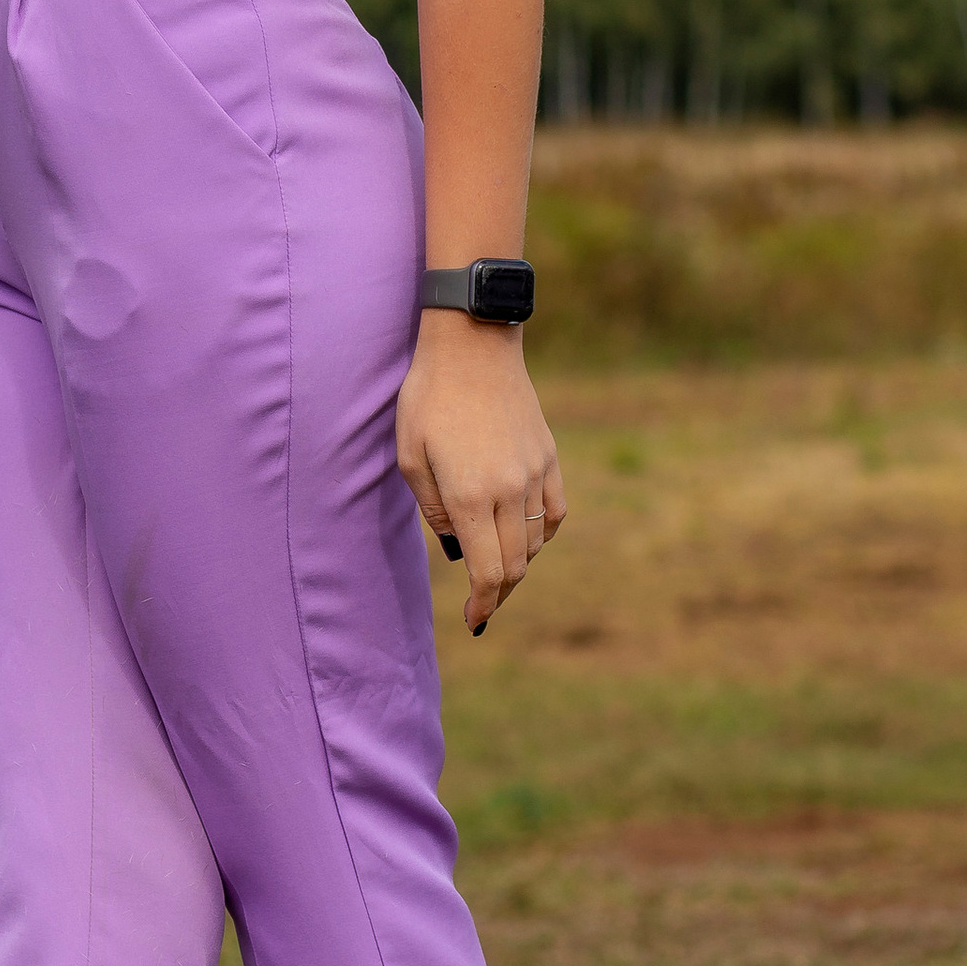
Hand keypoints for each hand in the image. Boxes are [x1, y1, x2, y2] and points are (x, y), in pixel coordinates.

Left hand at [396, 313, 565, 638]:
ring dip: (516, 562)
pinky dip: (540, 534)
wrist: (472, 345)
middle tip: (481, 604)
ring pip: (536, 542)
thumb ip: (435, 511)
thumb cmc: (428, 398)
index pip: (488, 572)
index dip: (483, 604)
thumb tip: (456, 548)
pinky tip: (523, 535)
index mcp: (472, 495)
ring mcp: (536, 473)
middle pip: (515, 564)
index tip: (475, 620)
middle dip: (498, 592)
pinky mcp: (548, 456)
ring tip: (493, 566)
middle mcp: (511, 490)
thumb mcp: (411, 458)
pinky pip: (554, 513)